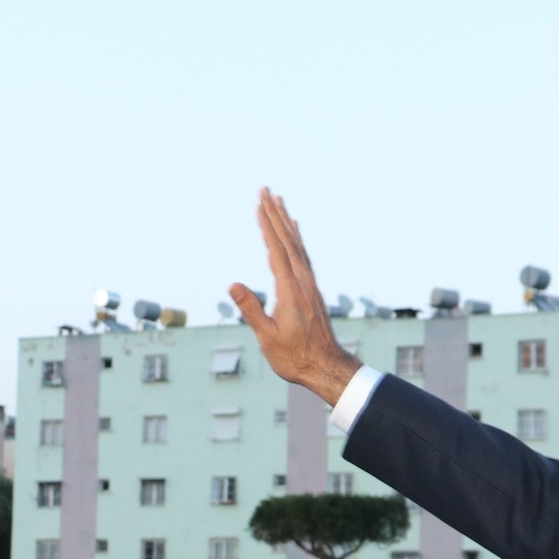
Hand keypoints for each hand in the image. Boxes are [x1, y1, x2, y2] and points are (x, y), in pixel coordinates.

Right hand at [230, 188, 361, 404]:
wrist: (325, 367)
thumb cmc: (294, 357)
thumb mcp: (267, 337)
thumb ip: (251, 309)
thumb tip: (233, 285)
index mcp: (291, 290)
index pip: (276, 250)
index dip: (267, 226)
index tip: (259, 204)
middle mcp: (303, 282)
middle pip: (288, 241)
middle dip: (275, 215)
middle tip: (266, 191)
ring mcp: (310, 285)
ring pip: (298, 246)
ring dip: (287, 222)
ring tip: (279, 202)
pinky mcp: (312, 290)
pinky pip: (304, 256)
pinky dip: (297, 239)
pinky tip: (295, 232)